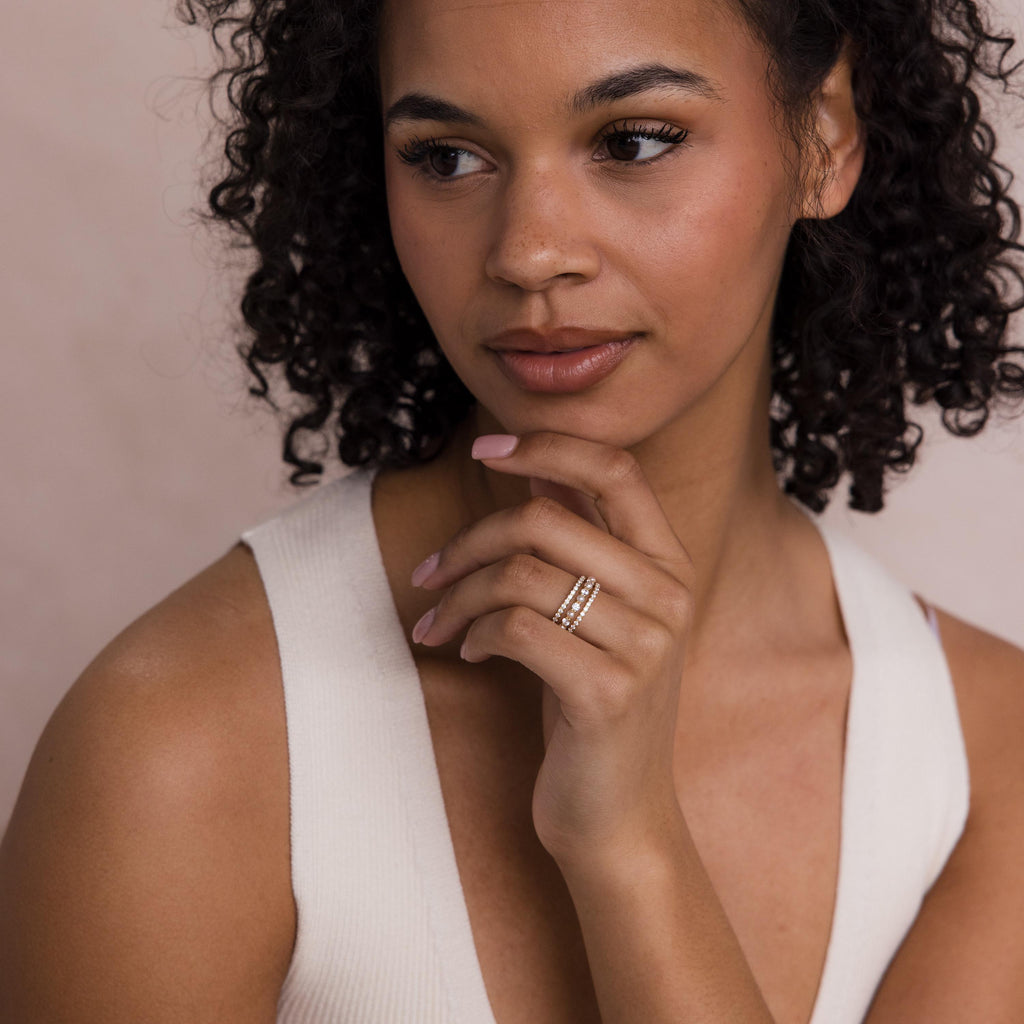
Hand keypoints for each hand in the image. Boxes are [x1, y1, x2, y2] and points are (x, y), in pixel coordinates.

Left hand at [411, 431, 695, 868]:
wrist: (619, 817)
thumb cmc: (593, 706)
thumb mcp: (596, 617)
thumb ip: (578, 548)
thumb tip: (527, 478)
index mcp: (669, 566)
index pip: (616, 470)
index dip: (547, 447)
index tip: (484, 452)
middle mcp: (668, 596)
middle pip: (544, 520)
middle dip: (469, 541)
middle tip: (430, 574)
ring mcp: (644, 645)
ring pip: (520, 574)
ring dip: (459, 595)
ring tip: (437, 622)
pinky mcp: (608, 692)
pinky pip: (515, 628)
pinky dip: (473, 633)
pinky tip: (466, 652)